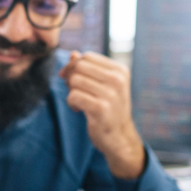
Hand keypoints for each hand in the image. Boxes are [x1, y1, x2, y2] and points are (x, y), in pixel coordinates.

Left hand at [58, 51, 145, 179]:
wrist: (119, 136)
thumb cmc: (109, 108)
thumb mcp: (102, 85)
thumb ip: (88, 68)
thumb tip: (73, 54)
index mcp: (120, 70)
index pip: (87, 56)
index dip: (73, 66)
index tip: (72, 79)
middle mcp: (118, 80)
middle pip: (79, 66)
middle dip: (70, 77)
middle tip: (74, 90)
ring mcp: (111, 94)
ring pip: (74, 81)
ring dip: (71, 92)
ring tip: (79, 102)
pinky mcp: (101, 108)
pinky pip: (73, 96)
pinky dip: (71, 103)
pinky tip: (79, 110)